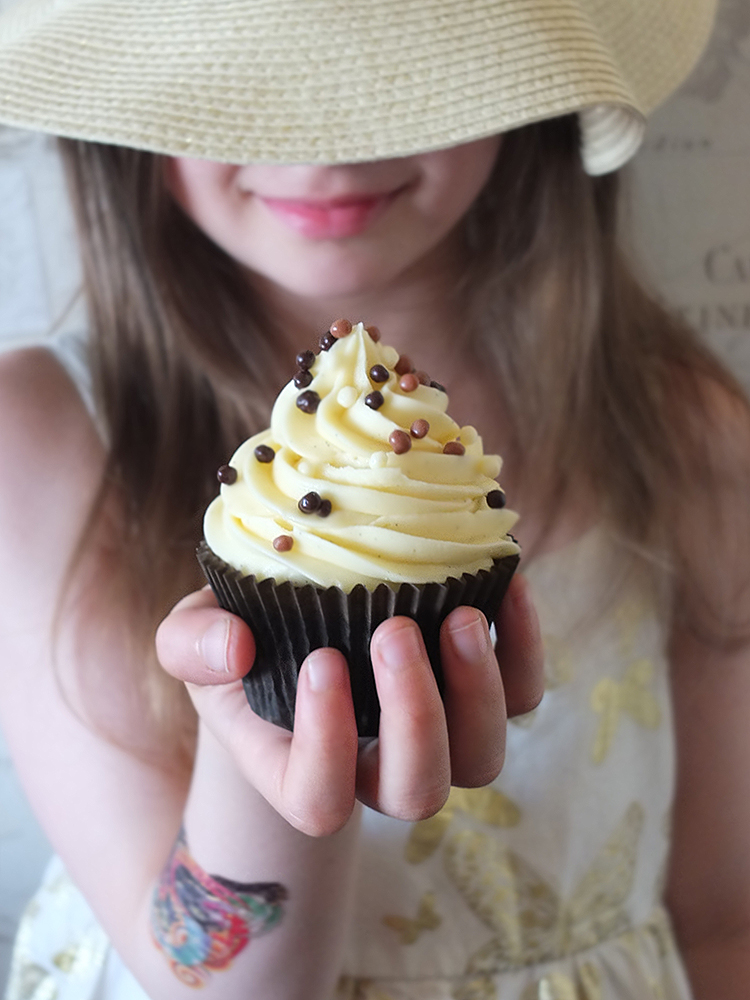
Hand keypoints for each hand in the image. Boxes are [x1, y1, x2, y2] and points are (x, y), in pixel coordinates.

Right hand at [155, 576, 542, 835]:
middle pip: (417, 792)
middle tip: (395, 631)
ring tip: (461, 614)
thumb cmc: (240, 641)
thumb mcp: (193, 637)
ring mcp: (436, 735)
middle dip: (415, 716)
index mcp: (302, 768)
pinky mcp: (479, 692)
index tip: (321, 661)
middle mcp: (377, 768)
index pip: (321, 799)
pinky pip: (523, 694)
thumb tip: (233, 646)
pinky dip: (524, 646)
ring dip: (478, 690)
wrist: (293, 621)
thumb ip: (192, 646)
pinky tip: (508, 587)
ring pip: (482, 757)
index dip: (328, 746)